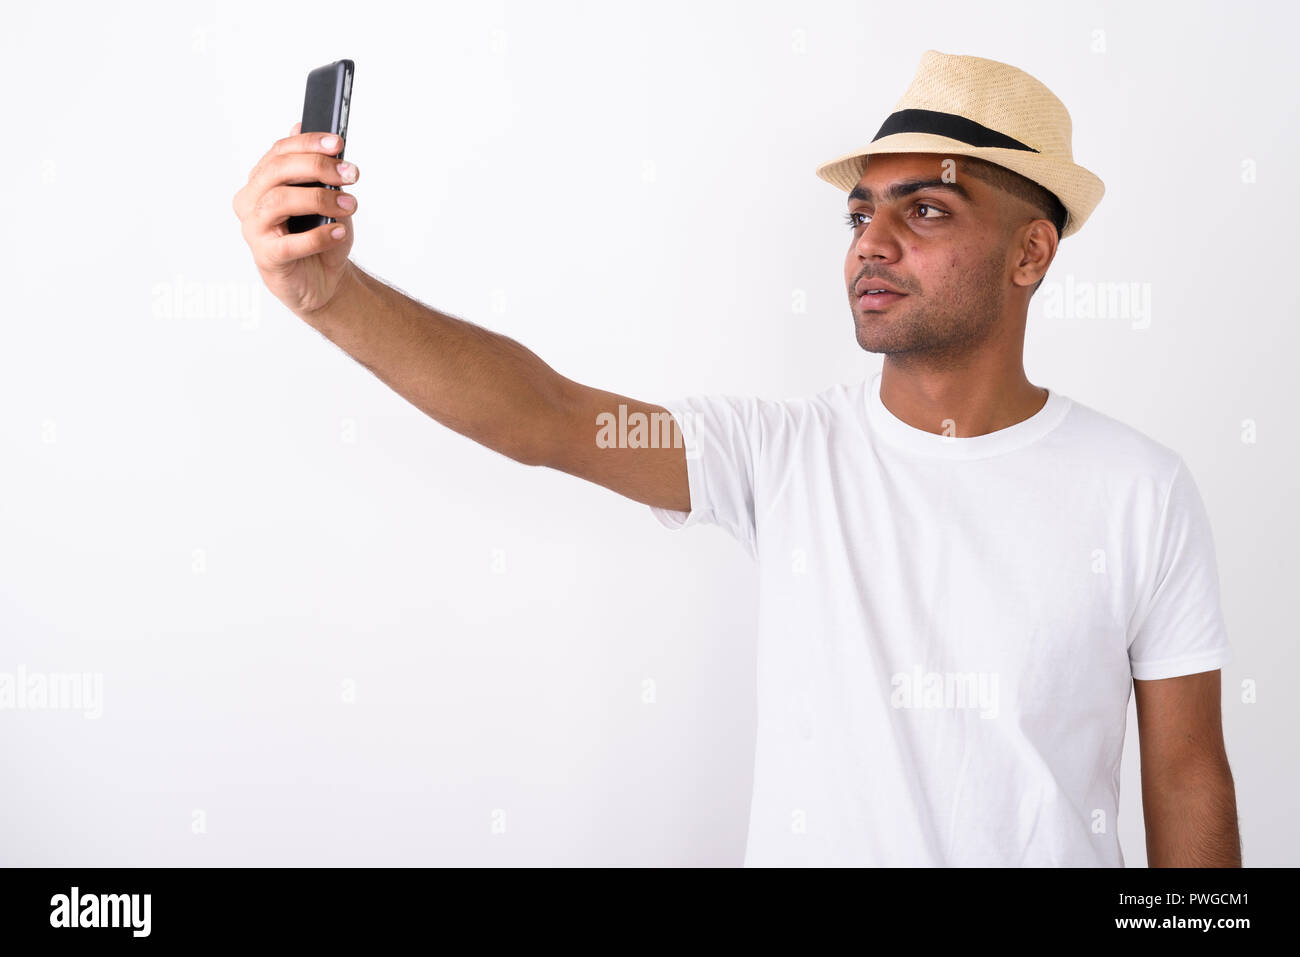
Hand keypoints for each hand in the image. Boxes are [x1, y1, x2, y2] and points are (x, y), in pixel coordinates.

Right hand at [232, 121, 360, 316]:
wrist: (322, 280)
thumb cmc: (320, 236)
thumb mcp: (326, 199)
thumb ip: (320, 173)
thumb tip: (324, 142)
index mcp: (262, 181)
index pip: (279, 152)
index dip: (308, 143)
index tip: (338, 143)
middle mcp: (252, 201)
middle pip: (277, 171)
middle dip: (316, 166)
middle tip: (350, 173)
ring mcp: (255, 229)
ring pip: (279, 201)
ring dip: (319, 199)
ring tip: (350, 204)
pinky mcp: (266, 257)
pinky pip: (290, 243)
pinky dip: (318, 236)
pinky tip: (339, 231)